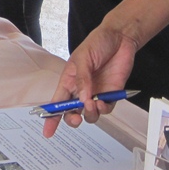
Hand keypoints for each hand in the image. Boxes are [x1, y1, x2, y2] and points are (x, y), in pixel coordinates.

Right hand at [42, 21, 137, 137]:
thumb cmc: (97, 43)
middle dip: (72, 119)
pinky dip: (103, 109)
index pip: (57, 103)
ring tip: (92, 104)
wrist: (120, 37)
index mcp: (69, 81)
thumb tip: (82, 99)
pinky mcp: (111, 94)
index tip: (48, 132)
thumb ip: (82, 80)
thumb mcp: (83, 59)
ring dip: (90, 114)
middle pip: (72, 113)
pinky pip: (106, 109)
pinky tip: (103, 102)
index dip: (51, 118)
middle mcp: (81, 90)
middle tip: (76, 117)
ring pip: (90, 114)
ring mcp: (96, 93)